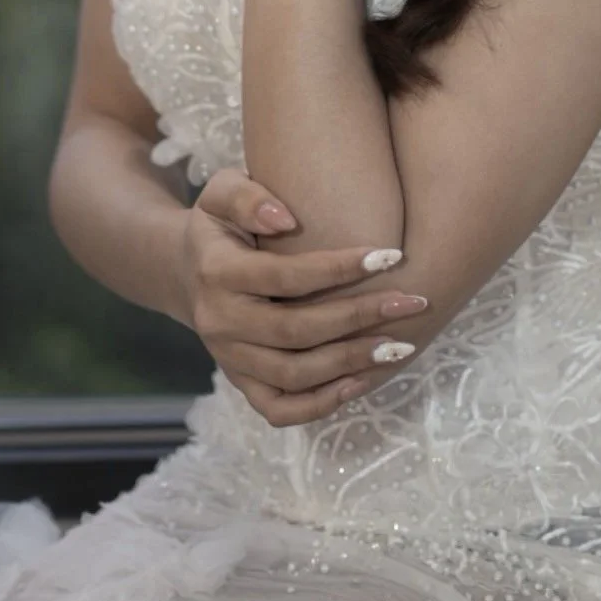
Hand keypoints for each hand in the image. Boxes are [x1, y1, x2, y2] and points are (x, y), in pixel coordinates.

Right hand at [178, 167, 429, 426]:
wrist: (188, 270)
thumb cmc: (221, 223)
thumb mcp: (221, 191)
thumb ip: (247, 197)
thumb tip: (285, 220)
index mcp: (217, 272)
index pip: (284, 276)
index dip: (338, 268)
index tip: (391, 255)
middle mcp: (219, 321)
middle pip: (295, 330)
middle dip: (360, 316)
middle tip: (412, 301)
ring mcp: (229, 358)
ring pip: (293, 375)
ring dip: (351, 363)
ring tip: (400, 344)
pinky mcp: (240, 383)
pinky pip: (279, 409)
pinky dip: (321, 403)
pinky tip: (364, 380)